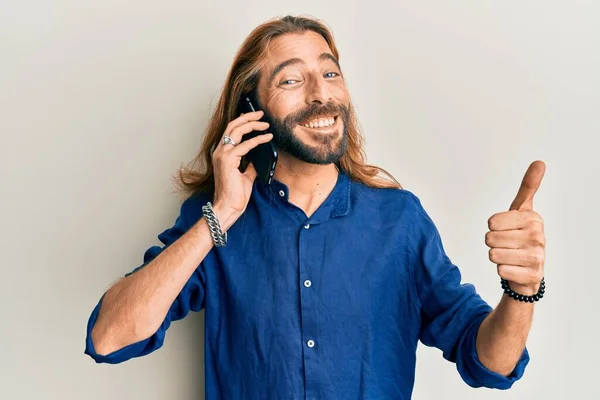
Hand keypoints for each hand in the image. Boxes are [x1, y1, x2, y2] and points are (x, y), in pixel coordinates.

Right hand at [211, 110, 272, 229]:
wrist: (228, 207)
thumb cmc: (235, 194)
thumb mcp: (246, 175)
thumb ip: (250, 165)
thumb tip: (260, 157)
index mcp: (222, 154)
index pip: (231, 131)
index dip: (242, 121)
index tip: (254, 117)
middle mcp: (220, 151)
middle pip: (233, 126)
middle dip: (248, 117)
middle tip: (261, 114)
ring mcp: (222, 154)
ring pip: (237, 130)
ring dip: (253, 124)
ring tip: (265, 124)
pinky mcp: (228, 160)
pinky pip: (245, 145)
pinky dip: (257, 140)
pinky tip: (267, 138)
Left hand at [485, 161, 546, 295]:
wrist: (529, 270)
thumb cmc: (521, 236)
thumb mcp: (522, 210)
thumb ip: (528, 187)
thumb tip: (539, 162)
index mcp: (532, 218)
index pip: (492, 222)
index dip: (493, 228)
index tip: (506, 229)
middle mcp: (538, 236)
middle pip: (490, 238)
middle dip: (494, 243)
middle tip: (508, 245)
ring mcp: (537, 256)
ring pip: (493, 254)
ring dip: (497, 257)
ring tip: (510, 256)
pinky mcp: (532, 276)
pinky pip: (500, 270)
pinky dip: (502, 271)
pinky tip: (514, 269)